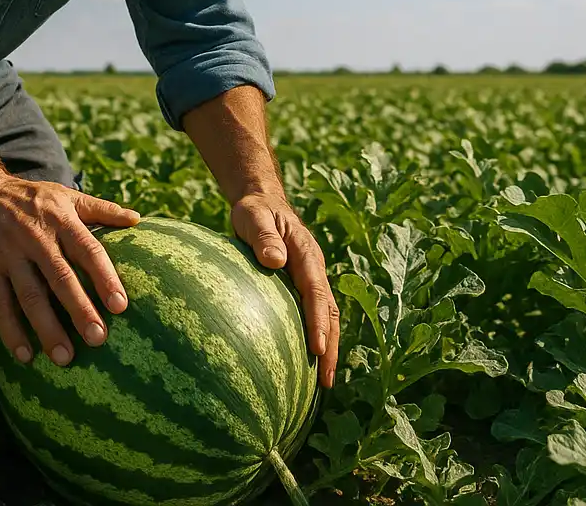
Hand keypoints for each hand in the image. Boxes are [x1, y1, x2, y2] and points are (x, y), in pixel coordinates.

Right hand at [0, 174, 139, 366]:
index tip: (120, 305)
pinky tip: (25, 355)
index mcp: (61, 219)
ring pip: (30, 296)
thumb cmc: (34, 200)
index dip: (104, 277)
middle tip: (97, 339)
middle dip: (79, 309)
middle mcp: (35, 237)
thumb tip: (137, 218)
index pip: (87, 249)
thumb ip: (102, 209)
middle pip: (60, 277)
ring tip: (65, 358)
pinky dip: (11, 331)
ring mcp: (8, 254)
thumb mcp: (67, 196)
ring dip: (47, 328)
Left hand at [230, 192, 339, 387]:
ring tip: (324, 382)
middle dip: (331, 346)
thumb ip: (263, 236)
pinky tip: (306, 363)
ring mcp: (311, 277)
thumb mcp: (254, 216)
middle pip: (329, 311)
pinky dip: (316, 336)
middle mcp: (314, 267)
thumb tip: (274, 261)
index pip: (316, 290)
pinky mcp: (301, 285)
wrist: (261, 202)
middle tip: (328, 381)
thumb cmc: (254, 210)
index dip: (318, 321)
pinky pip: (313, 313)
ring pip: (326, 316)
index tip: (317, 349)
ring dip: (328, 347)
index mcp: (306, 252)